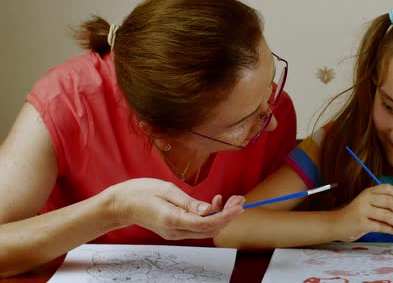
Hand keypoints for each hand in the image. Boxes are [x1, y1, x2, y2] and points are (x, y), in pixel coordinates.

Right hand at [104, 178, 244, 239]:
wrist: (121, 204)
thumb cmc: (140, 193)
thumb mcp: (166, 190)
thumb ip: (188, 202)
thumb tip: (208, 209)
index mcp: (172, 219)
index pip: (206, 223)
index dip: (225, 215)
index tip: (238, 205)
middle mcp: (175, 230)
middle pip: (209, 229)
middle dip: (228, 215)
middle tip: (240, 199)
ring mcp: (175, 232)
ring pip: (206, 230)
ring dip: (221, 216)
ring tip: (232, 200)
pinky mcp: (176, 229)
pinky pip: (198, 227)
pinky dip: (210, 217)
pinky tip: (215, 203)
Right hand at [333, 184, 392, 241]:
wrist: (337, 224)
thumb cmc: (356, 214)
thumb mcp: (371, 205)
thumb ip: (387, 204)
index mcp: (368, 192)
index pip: (387, 188)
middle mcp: (365, 199)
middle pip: (389, 201)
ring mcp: (363, 211)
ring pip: (387, 215)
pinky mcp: (361, 224)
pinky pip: (381, 227)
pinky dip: (391, 230)